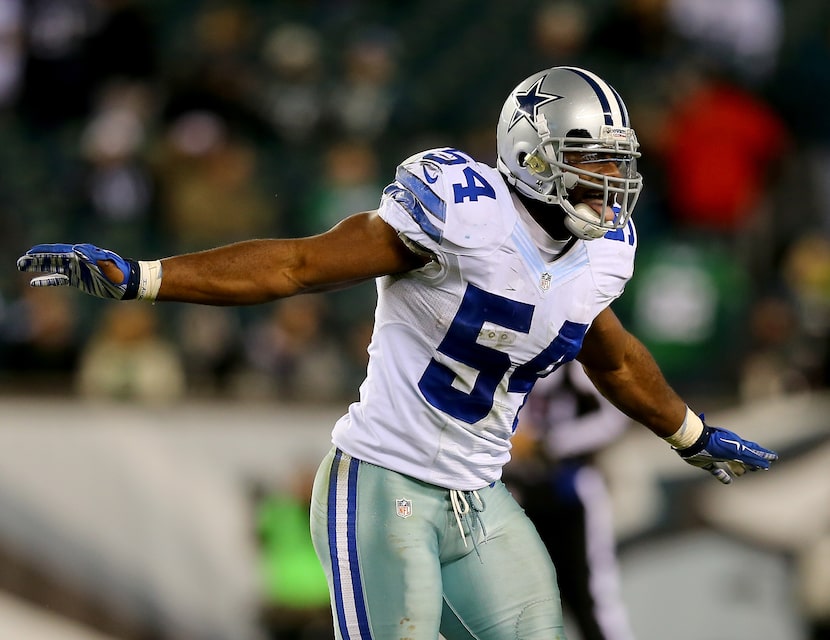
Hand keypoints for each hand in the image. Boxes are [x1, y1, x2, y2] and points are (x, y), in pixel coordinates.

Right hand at [17, 243, 138, 299]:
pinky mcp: (78, 280)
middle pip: (53, 258)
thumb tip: (77, 251)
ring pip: (53, 267)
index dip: (45, 252)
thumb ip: (94, 257)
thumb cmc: (121, 273)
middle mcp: (77, 260)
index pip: (60, 251)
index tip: (32, 253)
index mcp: (83, 254)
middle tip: (21, 261)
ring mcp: (77, 270)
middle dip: (36, 259)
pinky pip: (59, 279)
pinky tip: (35, 282)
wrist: (129, 282)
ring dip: (38, 267)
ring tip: (21, 266)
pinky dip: (47, 280)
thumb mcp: (109, 265)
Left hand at [676, 417, 777, 484]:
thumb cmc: (715, 444)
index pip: (754, 449)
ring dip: (737, 468)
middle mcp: (728, 449)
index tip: (774, 458)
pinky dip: (722, 476)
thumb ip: (751, 457)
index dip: (764, 454)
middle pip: (743, 457)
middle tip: (762, 467)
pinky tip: (727, 481)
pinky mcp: (706, 462)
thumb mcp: (736, 451)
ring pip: (731, 463)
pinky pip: (716, 470)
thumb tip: (766, 464)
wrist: (692, 442)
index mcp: (736, 444)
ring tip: (742, 473)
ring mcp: (717, 455)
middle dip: (752, 462)